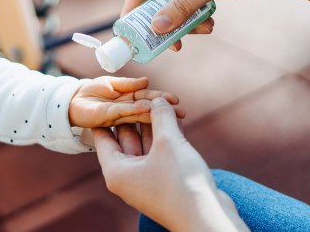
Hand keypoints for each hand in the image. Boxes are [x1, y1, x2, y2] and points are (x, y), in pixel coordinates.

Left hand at [68, 77, 181, 127]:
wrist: (72, 101)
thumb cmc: (91, 92)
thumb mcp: (111, 83)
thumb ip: (128, 84)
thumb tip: (147, 80)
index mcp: (130, 99)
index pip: (148, 98)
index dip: (162, 99)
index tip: (176, 100)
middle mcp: (127, 109)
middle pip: (148, 108)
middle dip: (164, 110)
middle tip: (182, 113)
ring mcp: (118, 115)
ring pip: (139, 113)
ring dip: (155, 113)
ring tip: (171, 114)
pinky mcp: (107, 118)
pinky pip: (123, 113)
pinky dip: (135, 110)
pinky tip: (147, 109)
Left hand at [93, 98, 246, 230]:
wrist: (207, 218)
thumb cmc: (181, 183)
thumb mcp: (168, 142)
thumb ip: (160, 117)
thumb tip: (158, 100)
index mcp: (116, 170)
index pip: (103, 135)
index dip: (108, 113)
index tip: (111, 95)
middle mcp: (127, 176)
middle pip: (126, 137)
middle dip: (136, 114)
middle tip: (140, 92)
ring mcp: (147, 179)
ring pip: (147, 143)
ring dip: (155, 123)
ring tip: (161, 100)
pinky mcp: (165, 180)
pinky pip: (161, 152)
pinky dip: (167, 136)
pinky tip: (176, 118)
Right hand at [123, 0, 276, 50]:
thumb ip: (182, 6)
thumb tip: (157, 27)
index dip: (133, 11)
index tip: (128, 35)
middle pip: (155, 0)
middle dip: (164, 22)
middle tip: (167, 44)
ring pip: (171, 8)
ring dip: (184, 24)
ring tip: (205, 29)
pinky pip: (185, 8)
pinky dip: (195, 20)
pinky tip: (210, 23)